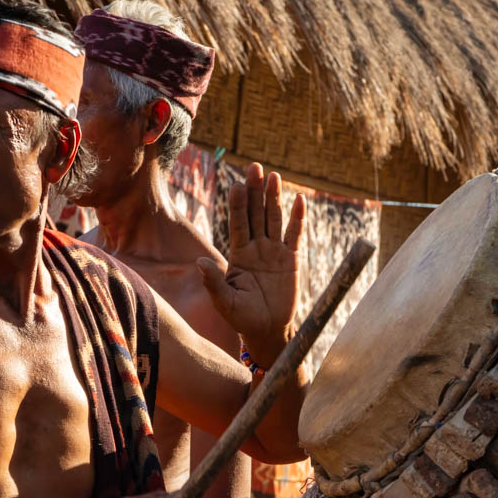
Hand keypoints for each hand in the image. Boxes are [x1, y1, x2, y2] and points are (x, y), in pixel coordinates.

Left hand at [199, 163, 304, 365]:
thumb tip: (199, 262)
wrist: (267, 330)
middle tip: (254, 167)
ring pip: (274, 218)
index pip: (238, 223)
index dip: (238, 205)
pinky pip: (295, 234)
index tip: (236, 185)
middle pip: (256, 213)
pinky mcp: (292, 259)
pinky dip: (297, 218)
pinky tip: (298, 199)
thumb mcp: (224, 302)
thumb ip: (213, 282)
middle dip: (255, 191)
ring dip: (274, 197)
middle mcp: (256, 247)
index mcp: (238, 254)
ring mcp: (275, 251)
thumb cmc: (242, 318)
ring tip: (273, 176)